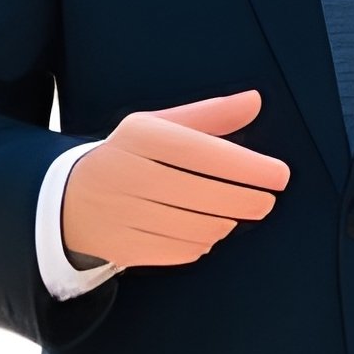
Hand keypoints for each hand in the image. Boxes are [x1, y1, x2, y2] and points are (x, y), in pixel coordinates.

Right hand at [62, 90, 289, 269]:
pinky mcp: (125, 249)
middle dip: (247, 200)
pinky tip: (205, 228)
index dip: (248, 167)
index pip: (205, 153)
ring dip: (226, 221)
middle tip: (266, 200)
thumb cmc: (131, 155)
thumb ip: (210, 116)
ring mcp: (124, 215)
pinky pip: (182, 251)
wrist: (72, 198)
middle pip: (206, 196)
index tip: (280, 175)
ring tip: (234, 211)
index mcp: (141, 137)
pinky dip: (203, 241)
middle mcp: (130, 174)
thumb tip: (255, 101)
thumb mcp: (161, 125)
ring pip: (198, 227)